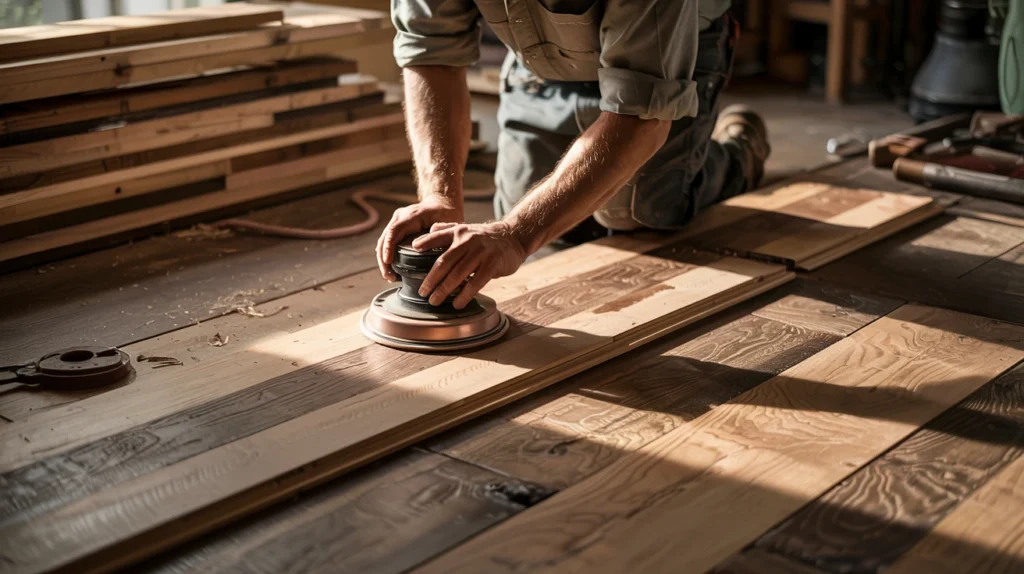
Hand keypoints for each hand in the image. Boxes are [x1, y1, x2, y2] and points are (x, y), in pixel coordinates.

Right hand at [376, 197, 462, 280]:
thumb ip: (443, 232)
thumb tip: (434, 244)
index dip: (389, 246)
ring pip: (383, 241)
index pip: (395, 230)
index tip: (388, 261)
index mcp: (412, 215)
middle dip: (384, 259)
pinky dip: (387, 256)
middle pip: (385, 238)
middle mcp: (401, 217)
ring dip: (383, 260)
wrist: (441, 204)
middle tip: (389, 276)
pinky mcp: (396, 228)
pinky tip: (391, 270)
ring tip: (390, 277)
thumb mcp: (448, 221)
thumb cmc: (446, 214)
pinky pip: (387, 242)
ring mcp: (396, 222)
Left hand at [411, 221, 527, 308]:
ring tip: (435, 301)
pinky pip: (476, 282)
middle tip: (423, 293)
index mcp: (459, 232)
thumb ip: (446, 231)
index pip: (438, 236)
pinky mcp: (492, 263)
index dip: (425, 242)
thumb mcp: (466, 229)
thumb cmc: (486, 237)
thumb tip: (426, 234)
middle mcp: (467, 240)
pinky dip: (465, 294)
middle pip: (444, 262)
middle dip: (431, 279)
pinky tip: (457, 303)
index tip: (413, 250)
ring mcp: (480, 252)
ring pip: (458, 274)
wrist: (513, 237)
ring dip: (444, 290)